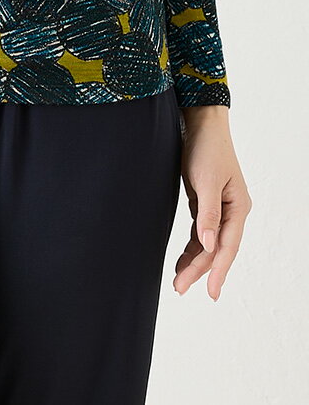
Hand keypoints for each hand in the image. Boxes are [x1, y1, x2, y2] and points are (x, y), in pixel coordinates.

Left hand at [173, 106, 251, 299]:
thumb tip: (207, 245)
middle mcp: (232, 211)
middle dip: (199, 270)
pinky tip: (182, 259)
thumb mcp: (206, 180)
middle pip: (216, 248)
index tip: (210, 293)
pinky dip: (191, 246)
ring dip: (194, 261)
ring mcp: (219, 208)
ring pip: (206, 242)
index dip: (217, 270)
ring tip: (179, 282)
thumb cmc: (207, 148)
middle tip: (180, 288)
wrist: (201, 123)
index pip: (227, 246)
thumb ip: (208, 213)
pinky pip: (199, 231)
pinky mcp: (205, 202)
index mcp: (238, 208)